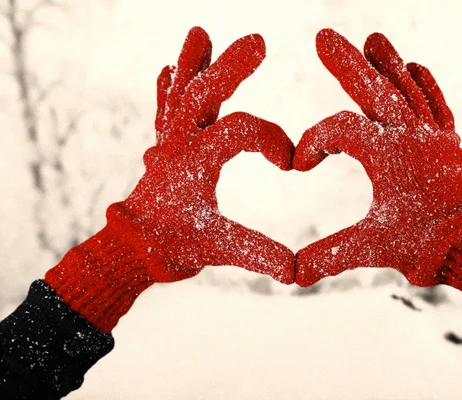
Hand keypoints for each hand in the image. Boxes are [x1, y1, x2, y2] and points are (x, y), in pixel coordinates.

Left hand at [45, 28, 294, 331]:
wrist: (130, 251)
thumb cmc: (171, 248)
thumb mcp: (217, 249)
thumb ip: (257, 253)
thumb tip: (293, 271)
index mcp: (195, 160)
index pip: (241, 131)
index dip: (272, 140)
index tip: (291, 163)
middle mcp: (178, 143)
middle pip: (206, 93)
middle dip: (232, 67)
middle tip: (257, 42)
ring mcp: (168, 142)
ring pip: (180, 93)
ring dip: (191, 63)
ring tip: (198, 34)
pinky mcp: (164, 148)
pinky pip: (165, 110)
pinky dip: (168, 88)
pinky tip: (166, 69)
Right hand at [293, 29, 461, 286]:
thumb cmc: (425, 245)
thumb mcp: (371, 248)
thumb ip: (328, 256)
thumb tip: (292, 274)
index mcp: (387, 155)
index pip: (340, 130)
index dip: (313, 141)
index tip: (300, 164)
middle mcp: (411, 137)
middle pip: (374, 90)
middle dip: (346, 64)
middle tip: (324, 36)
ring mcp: (433, 138)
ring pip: (408, 91)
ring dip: (388, 64)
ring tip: (374, 38)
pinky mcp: (448, 146)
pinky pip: (437, 107)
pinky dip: (427, 86)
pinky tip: (418, 66)